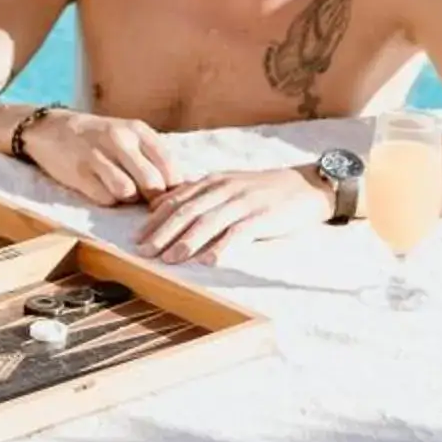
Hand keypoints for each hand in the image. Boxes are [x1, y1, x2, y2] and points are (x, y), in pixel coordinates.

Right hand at [22, 109, 176, 205]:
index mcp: (139, 131)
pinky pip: (104, 198)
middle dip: (152, 200)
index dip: (174, 192)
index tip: (169, 201)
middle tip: (146, 204)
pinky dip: (106, 200)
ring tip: (120, 191)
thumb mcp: (129, 138)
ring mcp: (97, 154)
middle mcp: (120, 139)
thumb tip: (183, 190)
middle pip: (153, 184)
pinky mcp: (78, 171)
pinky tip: (99, 189)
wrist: (51, 128)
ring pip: (128, 192)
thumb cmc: (99, 138)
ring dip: (127, 199)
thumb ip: (153, 159)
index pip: (171, 169)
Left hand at [137, 168, 333, 263]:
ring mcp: (243, 202)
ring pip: (207, 222)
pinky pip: (238, 233)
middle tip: (143, 252)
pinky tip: (209, 261)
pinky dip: (222, 247)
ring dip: (186, 242)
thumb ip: (199, 195)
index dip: (155, 220)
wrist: (305, 186)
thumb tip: (164, 208)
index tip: (137, 237)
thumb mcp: (228, 185)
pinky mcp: (262, 217)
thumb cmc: (263, 190)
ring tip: (169, 259)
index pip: (176, 200)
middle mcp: (224, 189)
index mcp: (212, 181)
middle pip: (186, 212)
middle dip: (162, 233)